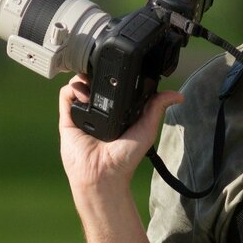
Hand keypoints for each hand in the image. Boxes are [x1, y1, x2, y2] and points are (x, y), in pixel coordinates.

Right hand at [58, 74, 183, 192]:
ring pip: (79, 84)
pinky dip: (72, 88)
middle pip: (95, 81)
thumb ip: (157, 109)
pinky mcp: (68, 118)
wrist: (103, 174)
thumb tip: (177, 95)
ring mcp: (82, 113)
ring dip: (84, 77)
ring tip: (93, 84)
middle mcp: (99, 110)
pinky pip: (65, 95)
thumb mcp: (147, 129)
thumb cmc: (125, 158)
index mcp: (117, 110)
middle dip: (98, 72)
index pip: (115, 86)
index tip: (121, 68)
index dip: (116, 75)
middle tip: (104, 72)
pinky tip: (84, 95)